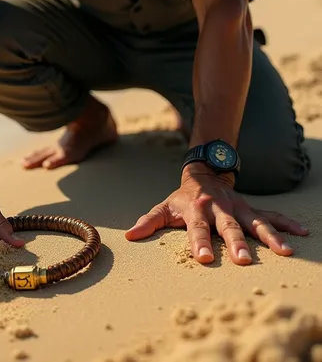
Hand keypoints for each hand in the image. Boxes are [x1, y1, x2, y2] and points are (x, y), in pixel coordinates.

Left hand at [125, 165, 308, 264]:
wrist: (204, 173)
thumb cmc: (182, 198)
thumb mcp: (164, 207)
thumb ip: (149, 222)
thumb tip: (129, 236)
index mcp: (196, 211)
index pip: (197, 229)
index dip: (199, 243)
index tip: (204, 259)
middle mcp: (219, 209)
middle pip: (228, 228)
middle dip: (236, 243)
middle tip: (244, 260)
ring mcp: (238, 208)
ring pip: (255, 222)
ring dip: (270, 237)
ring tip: (285, 252)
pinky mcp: (251, 208)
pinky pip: (271, 216)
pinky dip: (287, 223)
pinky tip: (302, 232)